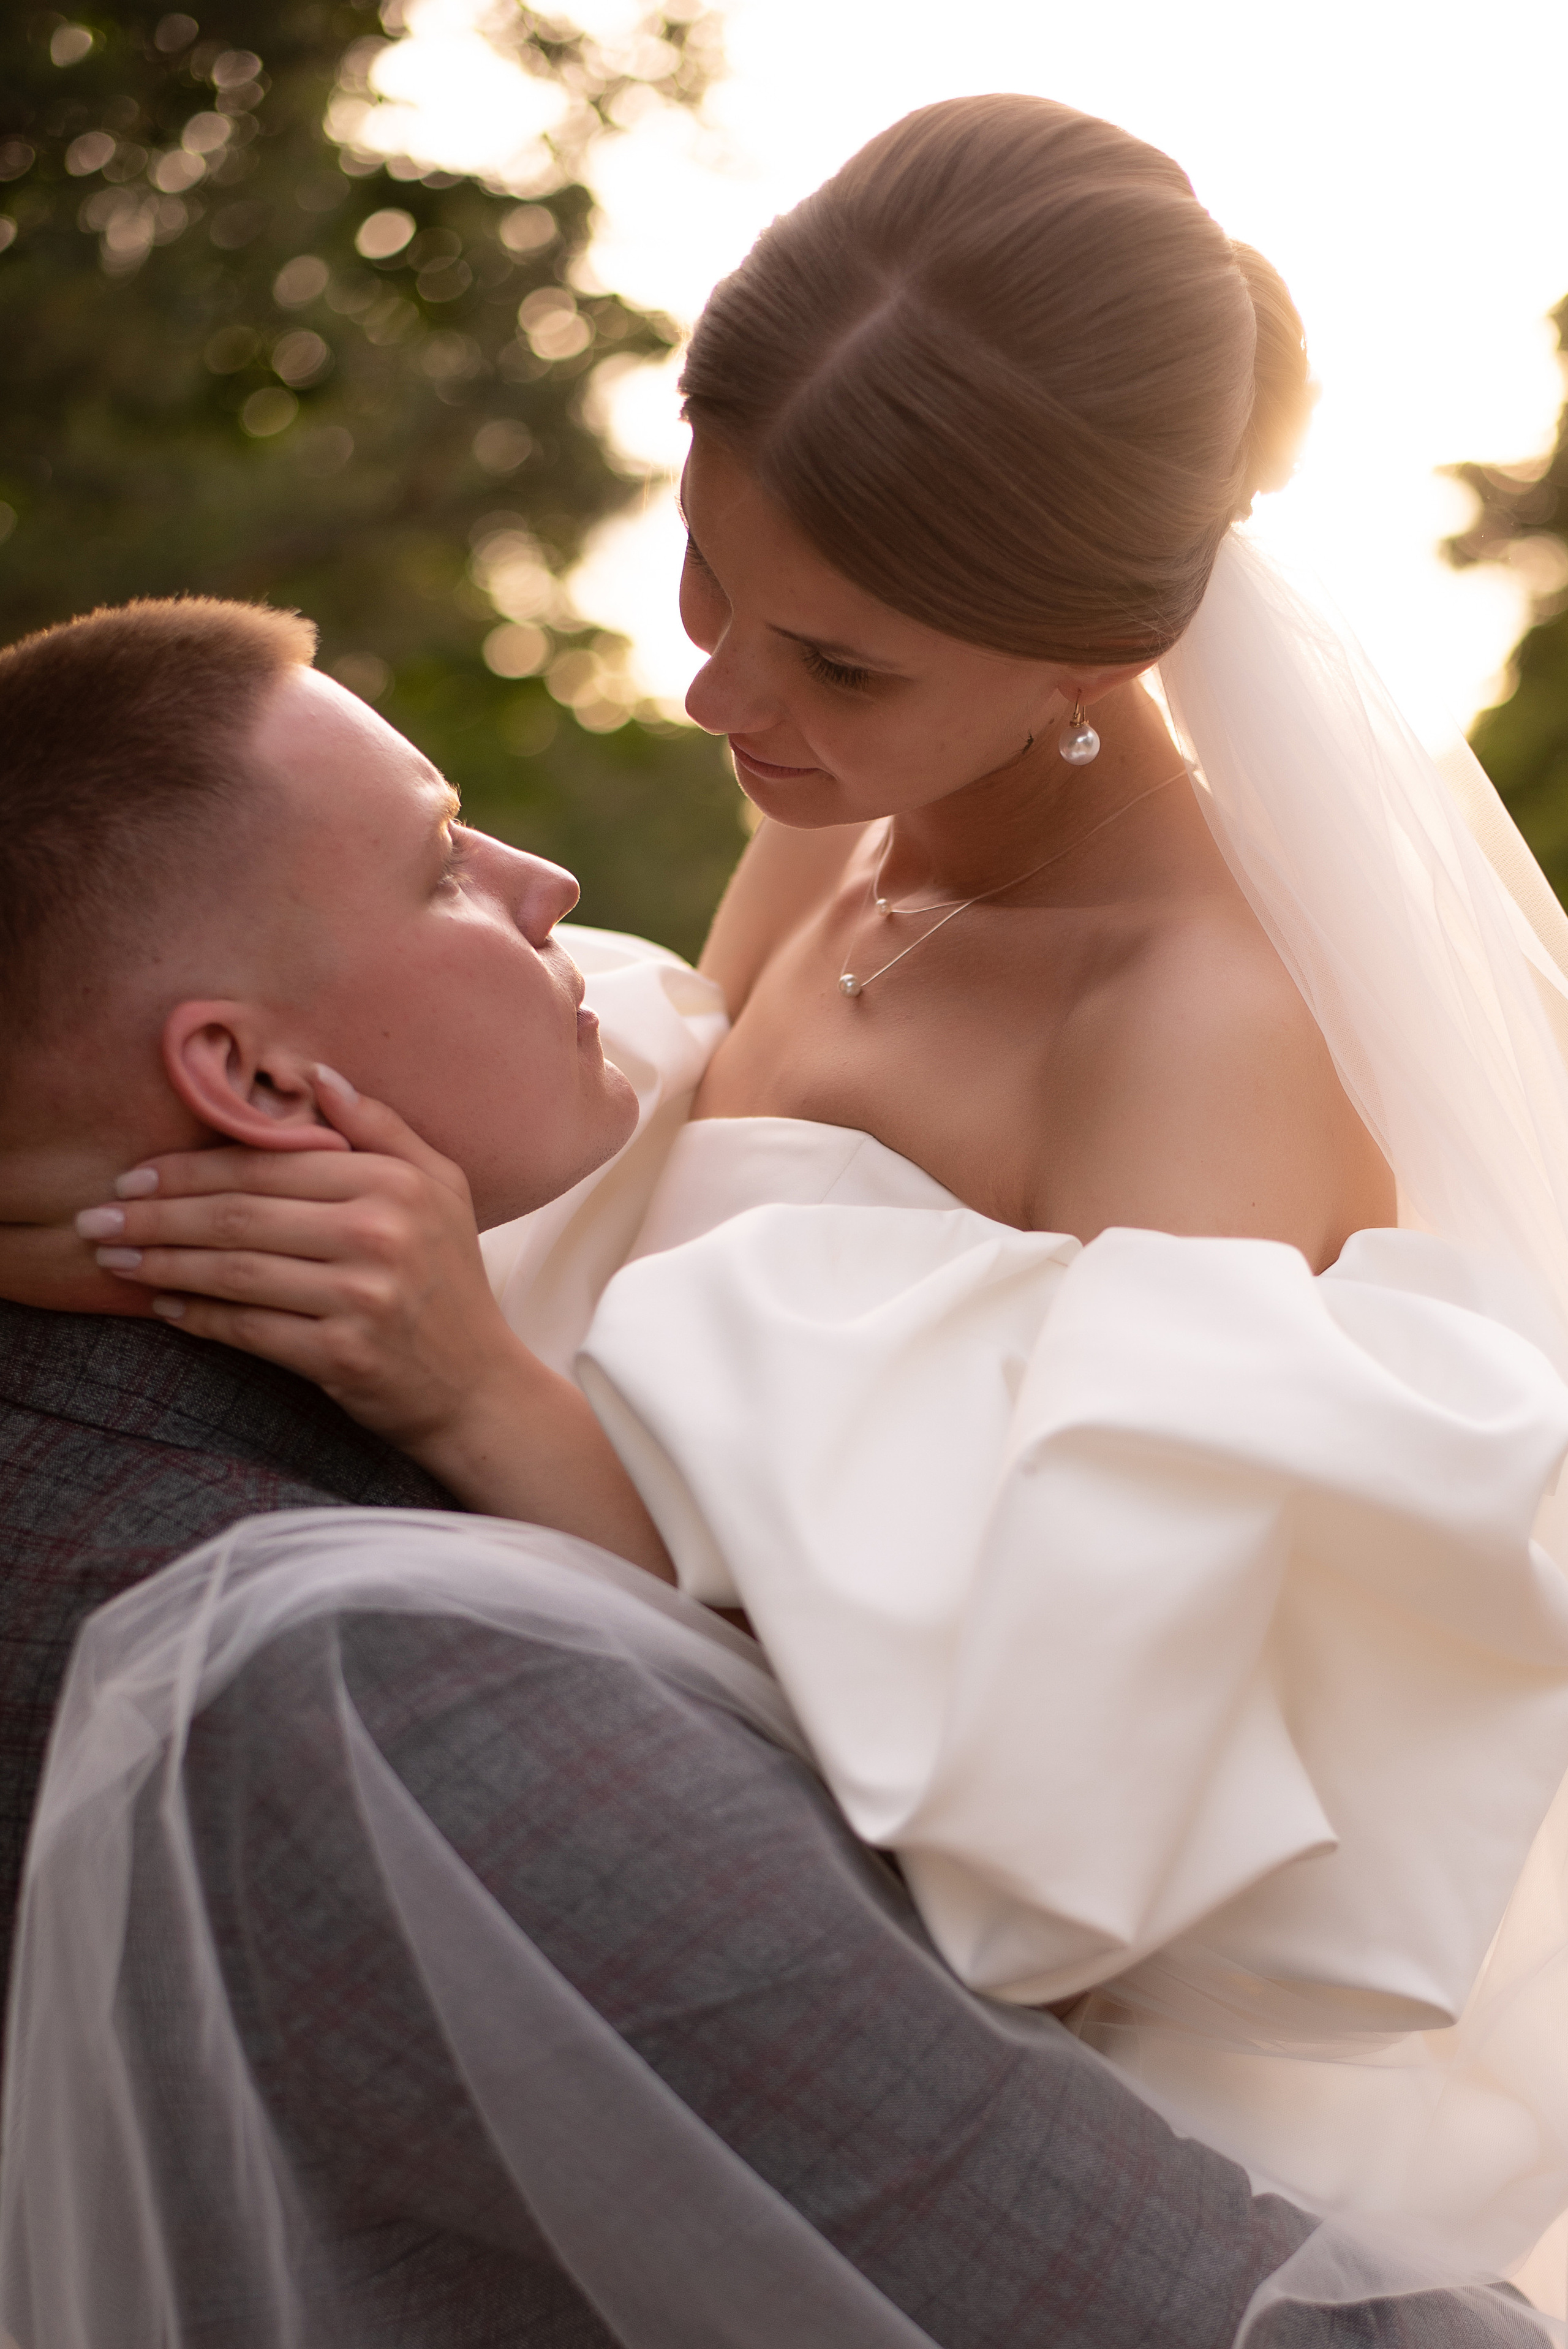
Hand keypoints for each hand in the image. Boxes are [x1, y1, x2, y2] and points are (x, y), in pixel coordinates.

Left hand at [77, 1069, 512, 1450]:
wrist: (478, 1387)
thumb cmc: (450, 1279)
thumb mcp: (441, 1187)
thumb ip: (381, 1127)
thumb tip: (315, 1076)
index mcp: (395, 1183)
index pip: (267, 1165)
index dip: (190, 1168)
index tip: (133, 1173)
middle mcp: (380, 1235)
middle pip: (238, 1215)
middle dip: (155, 1213)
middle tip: (95, 1217)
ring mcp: (360, 1298)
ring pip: (233, 1271)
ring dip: (160, 1262)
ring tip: (110, 1257)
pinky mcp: (341, 1356)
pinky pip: (247, 1328)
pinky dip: (195, 1316)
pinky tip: (161, 1305)